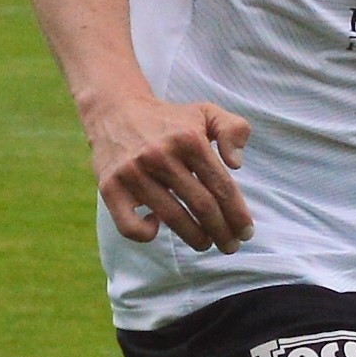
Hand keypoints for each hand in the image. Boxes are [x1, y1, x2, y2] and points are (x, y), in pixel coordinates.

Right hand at [86, 94, 255, 250]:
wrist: (115, 110)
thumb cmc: (169, 119)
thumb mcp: (206, 113)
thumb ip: (233, 129)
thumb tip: (237, 163)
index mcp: (188, 139)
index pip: (221, 186)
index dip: (237, 214)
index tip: (246, 232)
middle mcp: (160, 156)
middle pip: (202, 206)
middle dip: (222, 232)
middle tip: (231, 246)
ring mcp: (133, 173)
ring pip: (173, 218)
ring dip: (195, 238)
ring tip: (206, 244)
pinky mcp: (110, 187)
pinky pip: (129, 225)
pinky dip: (146, 234)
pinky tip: (156, 226)